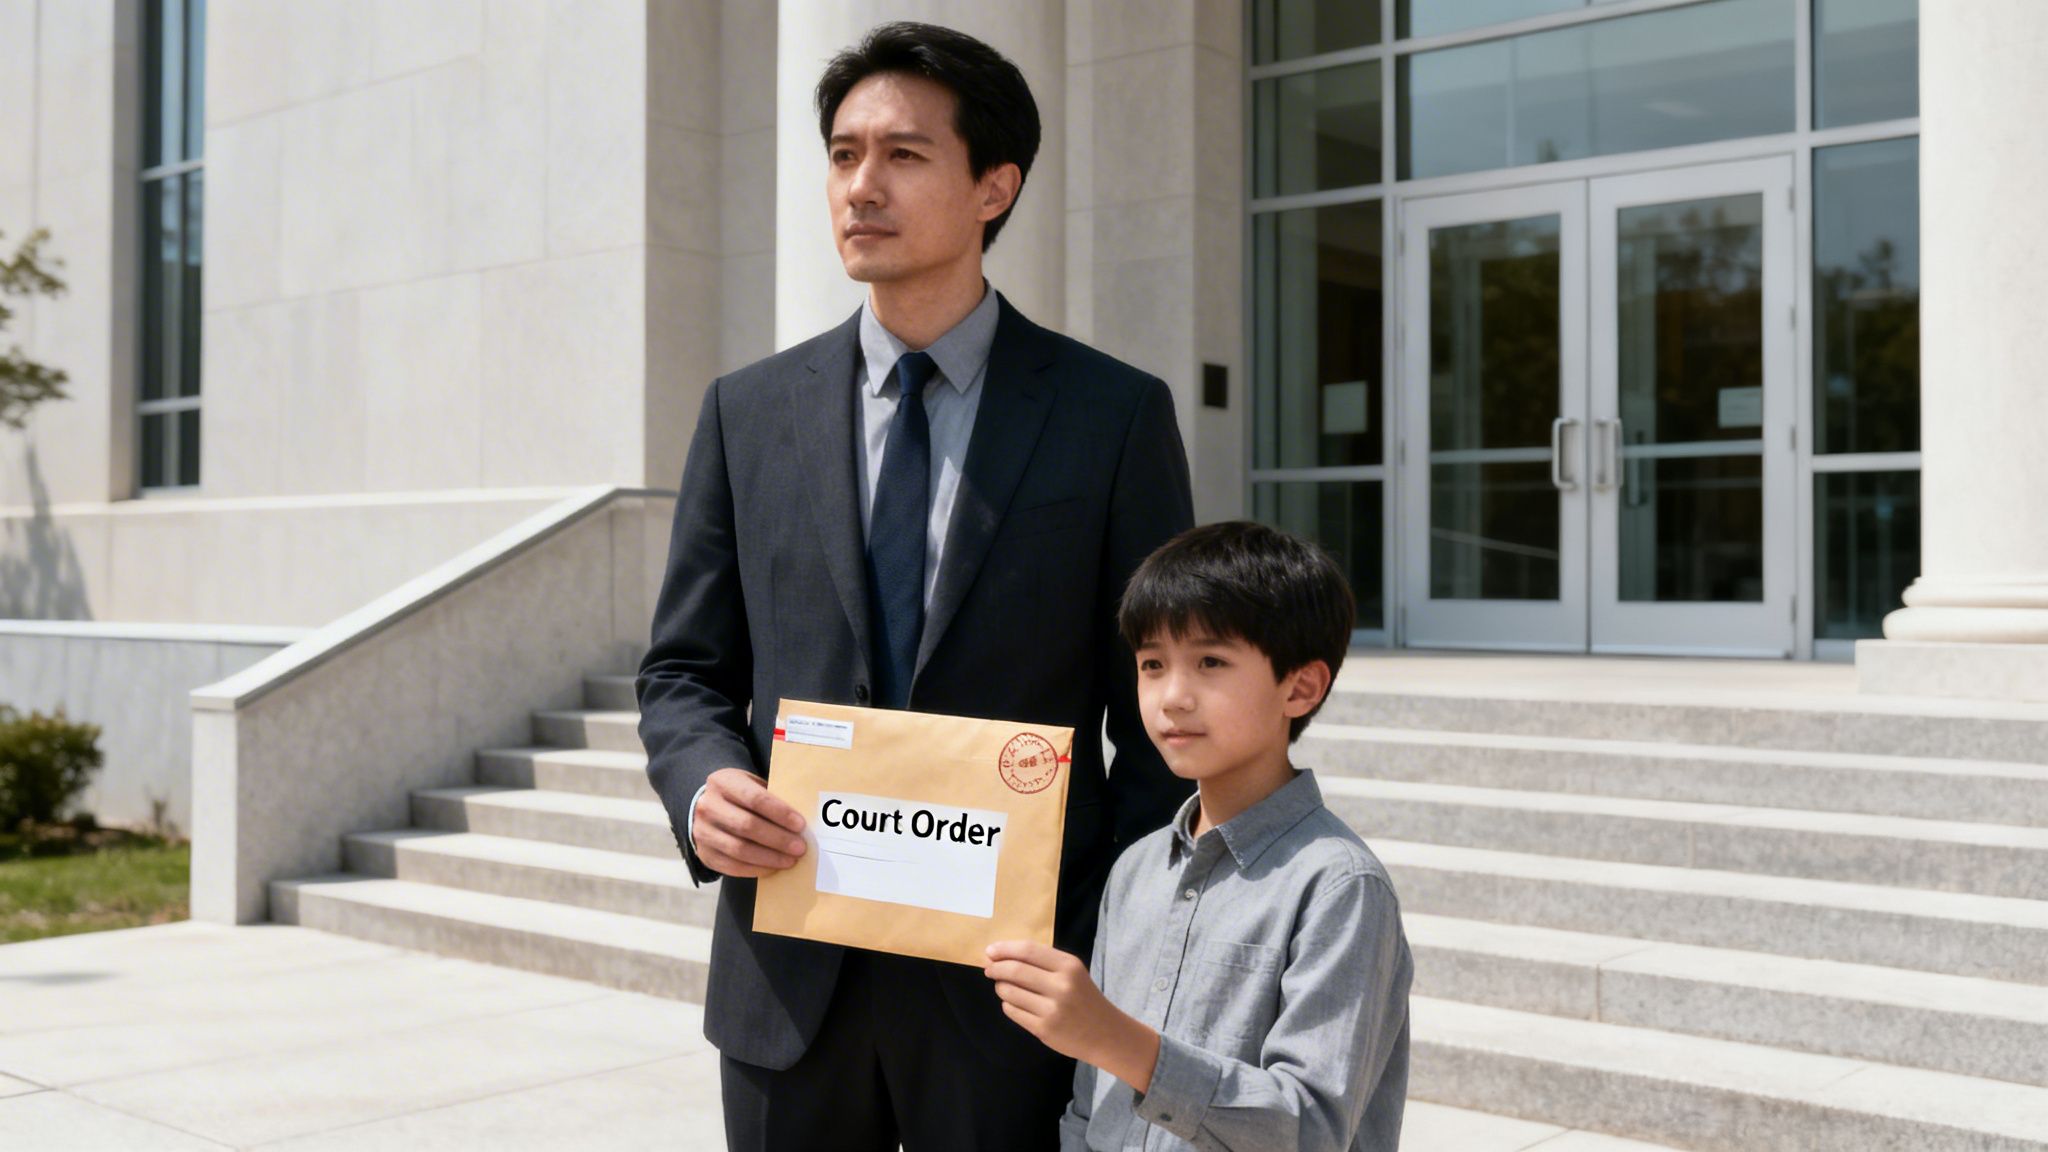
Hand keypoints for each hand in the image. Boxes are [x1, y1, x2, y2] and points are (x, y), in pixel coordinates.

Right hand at [691, 768, 806, 877]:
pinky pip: (732, 866)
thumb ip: (771, 798)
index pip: (754, 798)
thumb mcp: (751, 785)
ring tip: (790, 860)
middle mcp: (708, 806)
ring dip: (769, 857)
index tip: (800, 825)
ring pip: (739, 849)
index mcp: (723, 783)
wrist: (708, 809)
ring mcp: (703, 832)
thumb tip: (800, 823)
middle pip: (747, 826)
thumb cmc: (740, 797)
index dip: (779, 813)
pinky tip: (773, 868)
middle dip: (778, 839)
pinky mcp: (705, 854)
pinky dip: (756, 869)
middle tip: (799, 848)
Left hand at [984, 941, 1158, 1092]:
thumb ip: (1042, 962)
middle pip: (1015, 970)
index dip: (1004, 949)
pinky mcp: (1043, 1029)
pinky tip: (1015, 1004)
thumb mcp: (1072, 973)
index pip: (1028, 951)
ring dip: (1000, 987)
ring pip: (1009, 992)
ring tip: (1004, 987)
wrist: (1105, 1034)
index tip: (990, 951)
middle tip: (989, 969)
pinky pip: (1012, 1012)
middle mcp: (1061, 986)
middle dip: (996, 968)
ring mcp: (1052, 1010)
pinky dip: (1008, 1005)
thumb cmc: (1084, 998)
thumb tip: (1000, 956)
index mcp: (1069, 966)